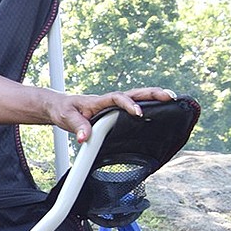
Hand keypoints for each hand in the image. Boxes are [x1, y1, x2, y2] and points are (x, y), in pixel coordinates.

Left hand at [48, 87, 176, 143]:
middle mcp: (108, 101)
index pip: (116, 98)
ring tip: (171, 98)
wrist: (58, 107)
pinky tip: (159, 108)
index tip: (138, 113)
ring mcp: (112, 106)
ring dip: (153, 97)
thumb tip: (84, 138)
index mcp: (98, 101)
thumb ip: (77, 127)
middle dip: (151, 94)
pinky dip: (147, 105)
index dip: (128, 104)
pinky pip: (132, 106)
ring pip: (136, 97)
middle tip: (169, 96)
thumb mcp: (66, 118)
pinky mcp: (113, 112)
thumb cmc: (63, 110)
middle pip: (133, 93)